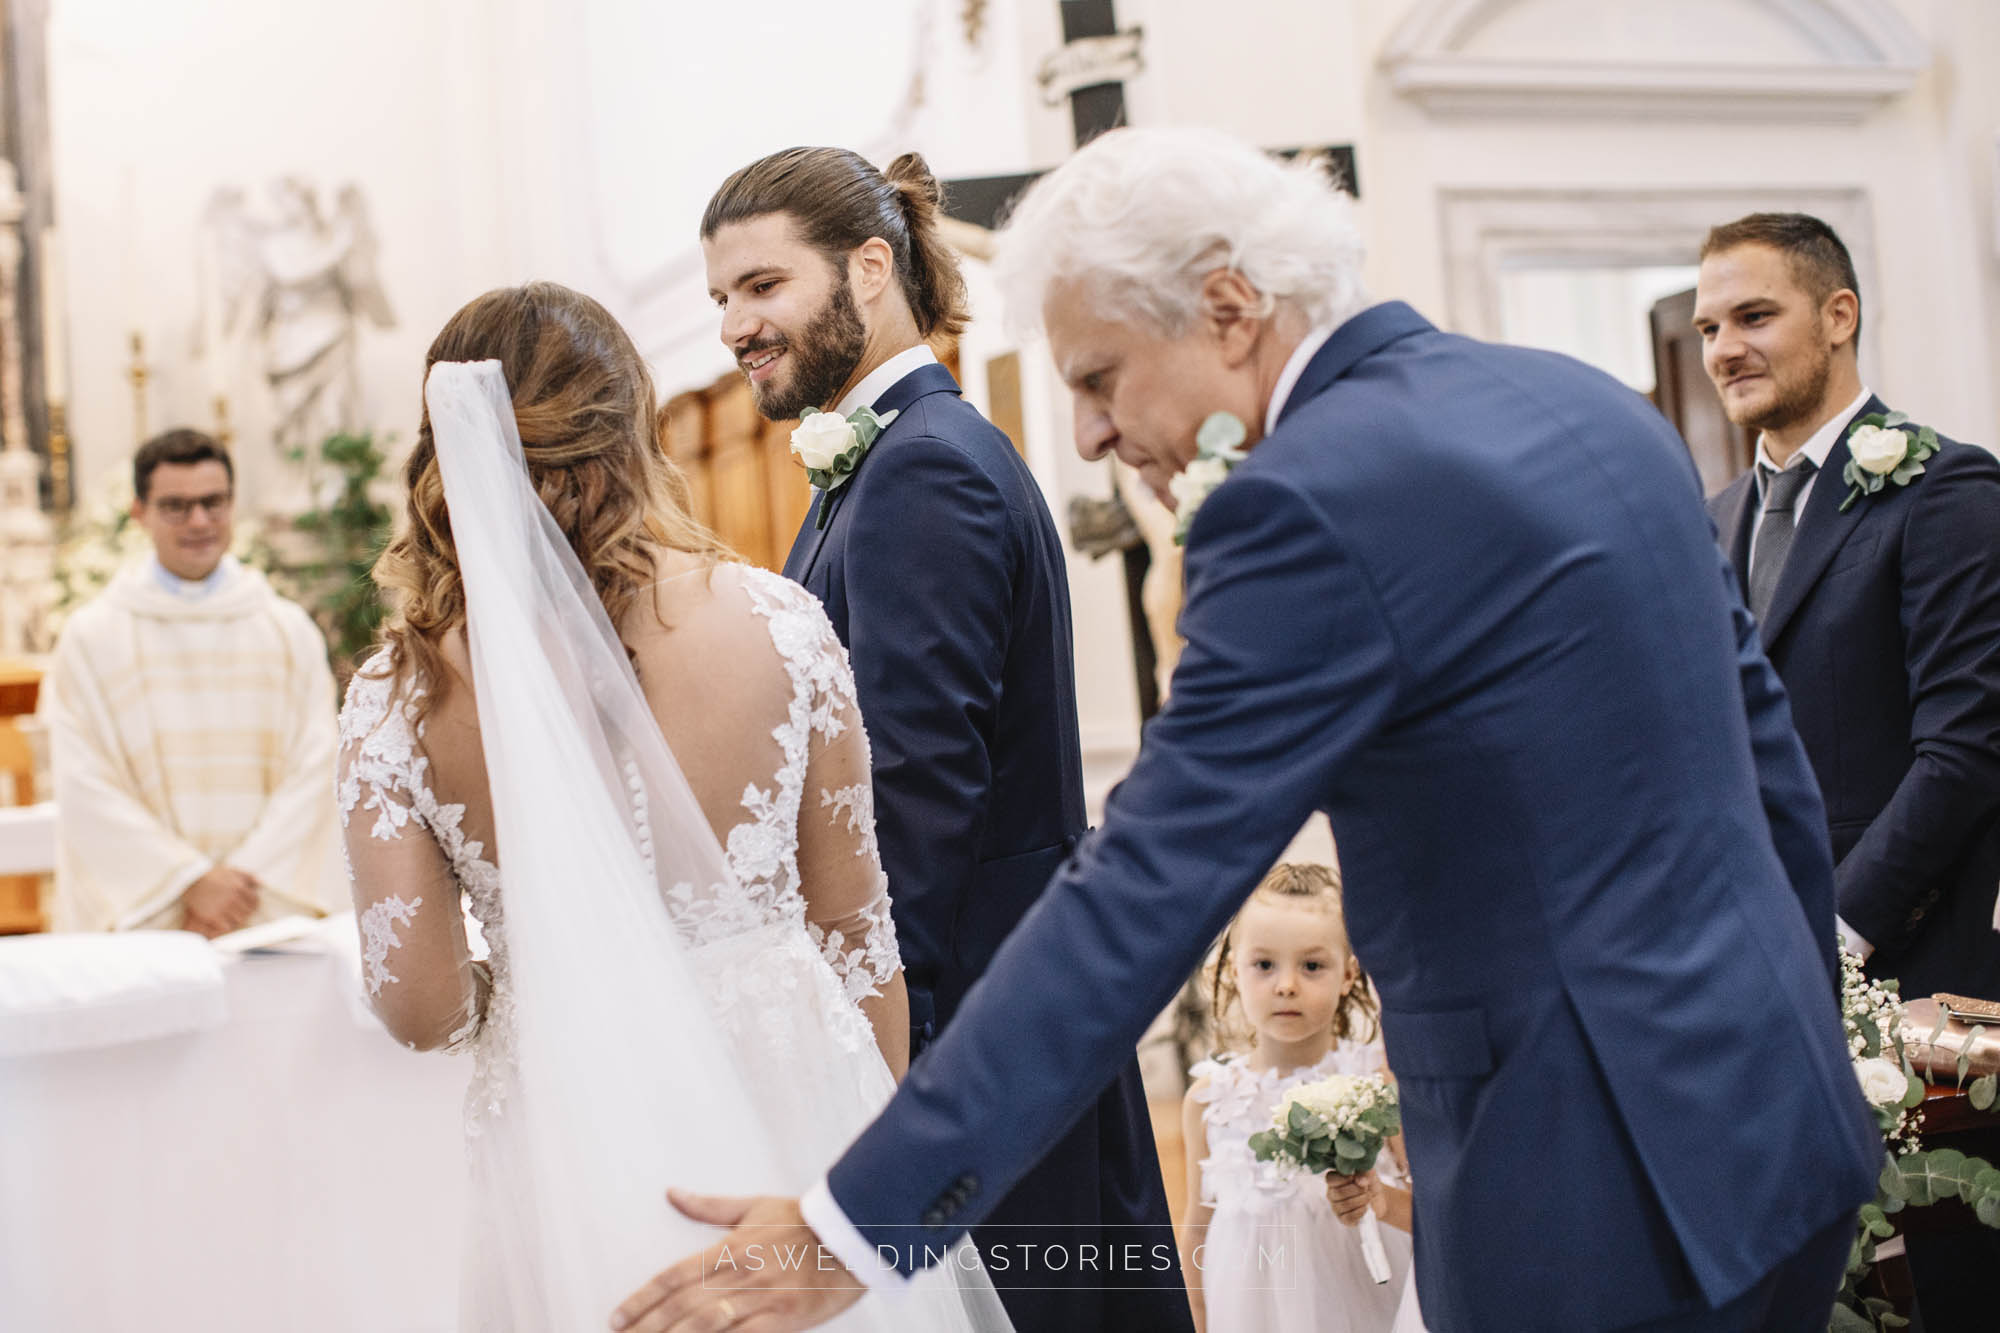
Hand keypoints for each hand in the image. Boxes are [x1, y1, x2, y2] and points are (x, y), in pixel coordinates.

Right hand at [181, 866, 260, 937]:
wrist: (192, 880)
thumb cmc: (214, 875)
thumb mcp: (233, 871)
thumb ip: (249, 876)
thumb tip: (262, 883)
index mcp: (239, 887)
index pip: (255, 901)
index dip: (253, 904)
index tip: (249, 905)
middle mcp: (233, 899)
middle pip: (248, 912)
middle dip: (245, 911)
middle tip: (239, 911)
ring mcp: (223, 908)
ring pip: (239, 920)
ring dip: (237, 919)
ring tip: (231, 916)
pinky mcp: (212, 917)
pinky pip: (226, 927)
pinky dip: (226, 926)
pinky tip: (223, 921)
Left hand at [611, 1191, 864, 1332]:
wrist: (851, 1233)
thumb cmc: (803, 1221)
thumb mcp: (754, 1207)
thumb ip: (709, 1207)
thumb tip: (672, 1193)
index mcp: (728, 1248)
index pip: (672, 1277)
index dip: (641, 1300)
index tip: (616, 1318)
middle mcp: (739, 1275)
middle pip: (682, 1306)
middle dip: (647, 1327)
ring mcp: (760, 1299)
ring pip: (706, 1325)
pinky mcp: (783, 1318)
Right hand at [1326, 1169, 1381, 1227]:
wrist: (1378, 1199)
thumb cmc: (1369, 1183)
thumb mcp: (1369, 1173)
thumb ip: (1364, 1173)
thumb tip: (1359, 1180)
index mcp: (1334, 1179)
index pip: (1330, 1179)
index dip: (1343, 1179)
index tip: (1354, 1177)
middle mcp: (1332, 1193)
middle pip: (1339, 1193)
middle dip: (1357, 1191)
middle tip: (1366, 1189)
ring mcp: (1336, 1207)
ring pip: (1345, 1205)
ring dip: (1361, 1201)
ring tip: (1368, 1198)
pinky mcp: (1342, 1219)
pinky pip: (1348, 1218)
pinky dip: (1360, 1212)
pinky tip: (1365, 1208)